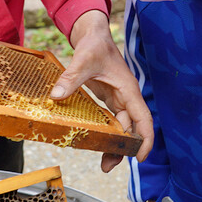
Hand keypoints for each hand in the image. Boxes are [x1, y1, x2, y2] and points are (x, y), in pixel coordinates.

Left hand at [51, 10, 153, 171]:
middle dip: (124, 149)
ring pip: (121, 127)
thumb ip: (71, 78)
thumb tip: (56, 96)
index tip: (140, 157)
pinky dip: (107, 134)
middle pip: (131, 128)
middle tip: (108, 166)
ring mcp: (118, 99)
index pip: (143, 119)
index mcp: (128, 89)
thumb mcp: (83, 60)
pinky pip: (111, 121)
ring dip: (115, 144)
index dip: (144, 139)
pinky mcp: (108, 99)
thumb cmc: (95, 44)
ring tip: (104, 164)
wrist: (93, 34)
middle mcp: (126, 97)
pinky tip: (99, 144)